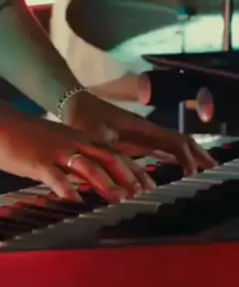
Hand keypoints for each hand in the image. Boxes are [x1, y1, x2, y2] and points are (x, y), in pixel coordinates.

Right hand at [0, 113, 154, 203]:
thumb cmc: (23, 136)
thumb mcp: (55, 142)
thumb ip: (73, 157)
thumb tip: (88, 178)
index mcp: (78, 138)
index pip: (113, 151)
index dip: (132, 168)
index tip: (147, 184)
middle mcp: (72, 142)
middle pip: (107, 157)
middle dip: (127, 176)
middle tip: (142, 194)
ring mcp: (55, 151)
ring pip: (88, 166)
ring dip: (106, 184)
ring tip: (119, 200)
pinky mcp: (37, 161)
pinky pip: (56, 177)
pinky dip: (69, 190)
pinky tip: (77, 203)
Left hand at [63, 91, 215, 174]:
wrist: (74, 105)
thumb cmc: (84, 120)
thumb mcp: (97, 140)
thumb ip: (113, 159)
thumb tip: (129, 182)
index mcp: (142, 128)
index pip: (174, 142)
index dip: (187, 157)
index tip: (192, 174)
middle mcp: (147, 130)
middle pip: (180, 141)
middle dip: (198, 154)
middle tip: (213, 170)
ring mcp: (143, 134)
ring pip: (173, 145)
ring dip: (189, 156)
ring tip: (204, 170)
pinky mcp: (135, 138)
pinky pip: (161, 148)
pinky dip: (174, 157)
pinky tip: (179, 167)